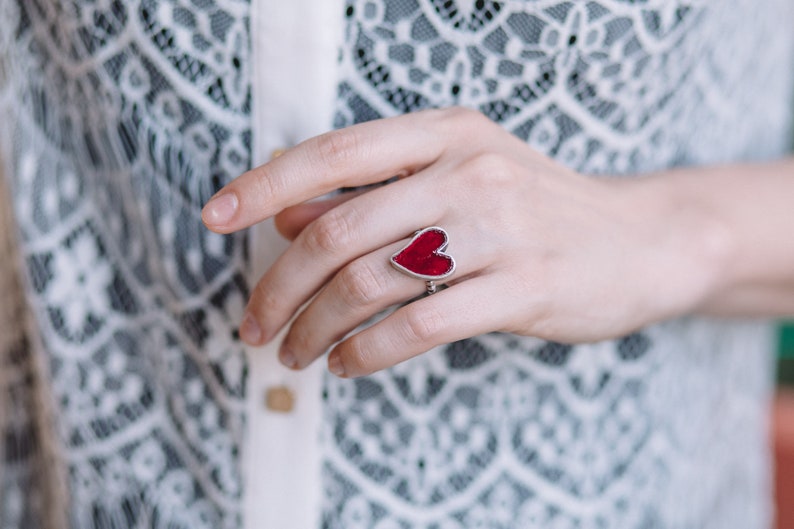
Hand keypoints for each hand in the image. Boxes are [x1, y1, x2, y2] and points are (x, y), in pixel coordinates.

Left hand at [201, 108, 716, 377]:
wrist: (638, 241)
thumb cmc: (534, 209)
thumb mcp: (457, 179)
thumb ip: (374, 195)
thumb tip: (287, 218)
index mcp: (445, 132)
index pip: (332, 154)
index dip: (263, 185)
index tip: (215, 217)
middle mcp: (467, 171)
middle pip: (338, 232)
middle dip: (280, 286)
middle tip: (255, 323)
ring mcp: (499, 230)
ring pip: (370, 283)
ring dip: (315, 327)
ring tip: (296, 352)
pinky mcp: (523, 288)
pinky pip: (417, 327)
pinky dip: (366, 353)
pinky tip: (348, 365)